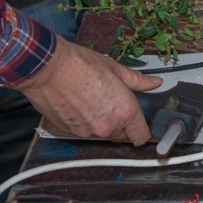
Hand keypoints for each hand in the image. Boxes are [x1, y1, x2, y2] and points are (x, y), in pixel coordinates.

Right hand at [14, 38, 160, 144]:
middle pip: (122, 135)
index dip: (143, 131)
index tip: (142, 127)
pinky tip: (80, 104)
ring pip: (102, 133)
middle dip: (122, 124)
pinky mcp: (70, 132)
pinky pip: (84, 131)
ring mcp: (87, 131)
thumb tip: (154, 82)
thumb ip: (138, 81)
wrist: (48, 69)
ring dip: (102, 122)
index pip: (141, 136)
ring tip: (94, 100)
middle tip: (115, 104)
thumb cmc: (81, 66)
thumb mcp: (116, 69)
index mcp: (125, 111)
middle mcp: (107, 126)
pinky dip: (85, 122)